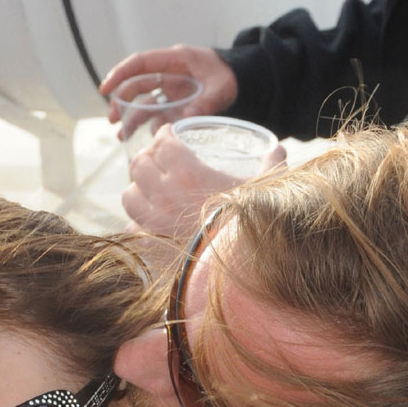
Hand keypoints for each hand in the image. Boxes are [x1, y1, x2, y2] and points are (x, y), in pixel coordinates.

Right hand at [100, 45, 238, 129]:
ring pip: (145, 103)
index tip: (105, 88)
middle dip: (122, 101)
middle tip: (112, 119)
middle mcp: (168, 75)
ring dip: (132, 118)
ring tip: (121, 136)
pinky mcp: (176, 106)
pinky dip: (151, 128)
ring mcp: (171, 91)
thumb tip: (186, 118)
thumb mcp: (221, 87)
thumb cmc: (229, 75)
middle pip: (137, 85)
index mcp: (174, 60)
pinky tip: (148, 141)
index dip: (120, 74)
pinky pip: (159, 116)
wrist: (241, 79)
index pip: (140, 64)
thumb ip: (206, 102)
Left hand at [121, 124, 285, 238]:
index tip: (166, 135)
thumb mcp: (265, 190)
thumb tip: (278, 150)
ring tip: (147, 191)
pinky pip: (133, 229)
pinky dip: (138, 224)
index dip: (162, 135)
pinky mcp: (149, 248)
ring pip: (129, 196)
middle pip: (139, 165)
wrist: (237, 272)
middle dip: (147, 158)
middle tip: (156, 160)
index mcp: (188, 174)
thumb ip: (272, 166)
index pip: (162, 143)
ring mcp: (153, 223)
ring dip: (137, 190)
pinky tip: (148, 225)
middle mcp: (164, 195)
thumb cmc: (250, 227)